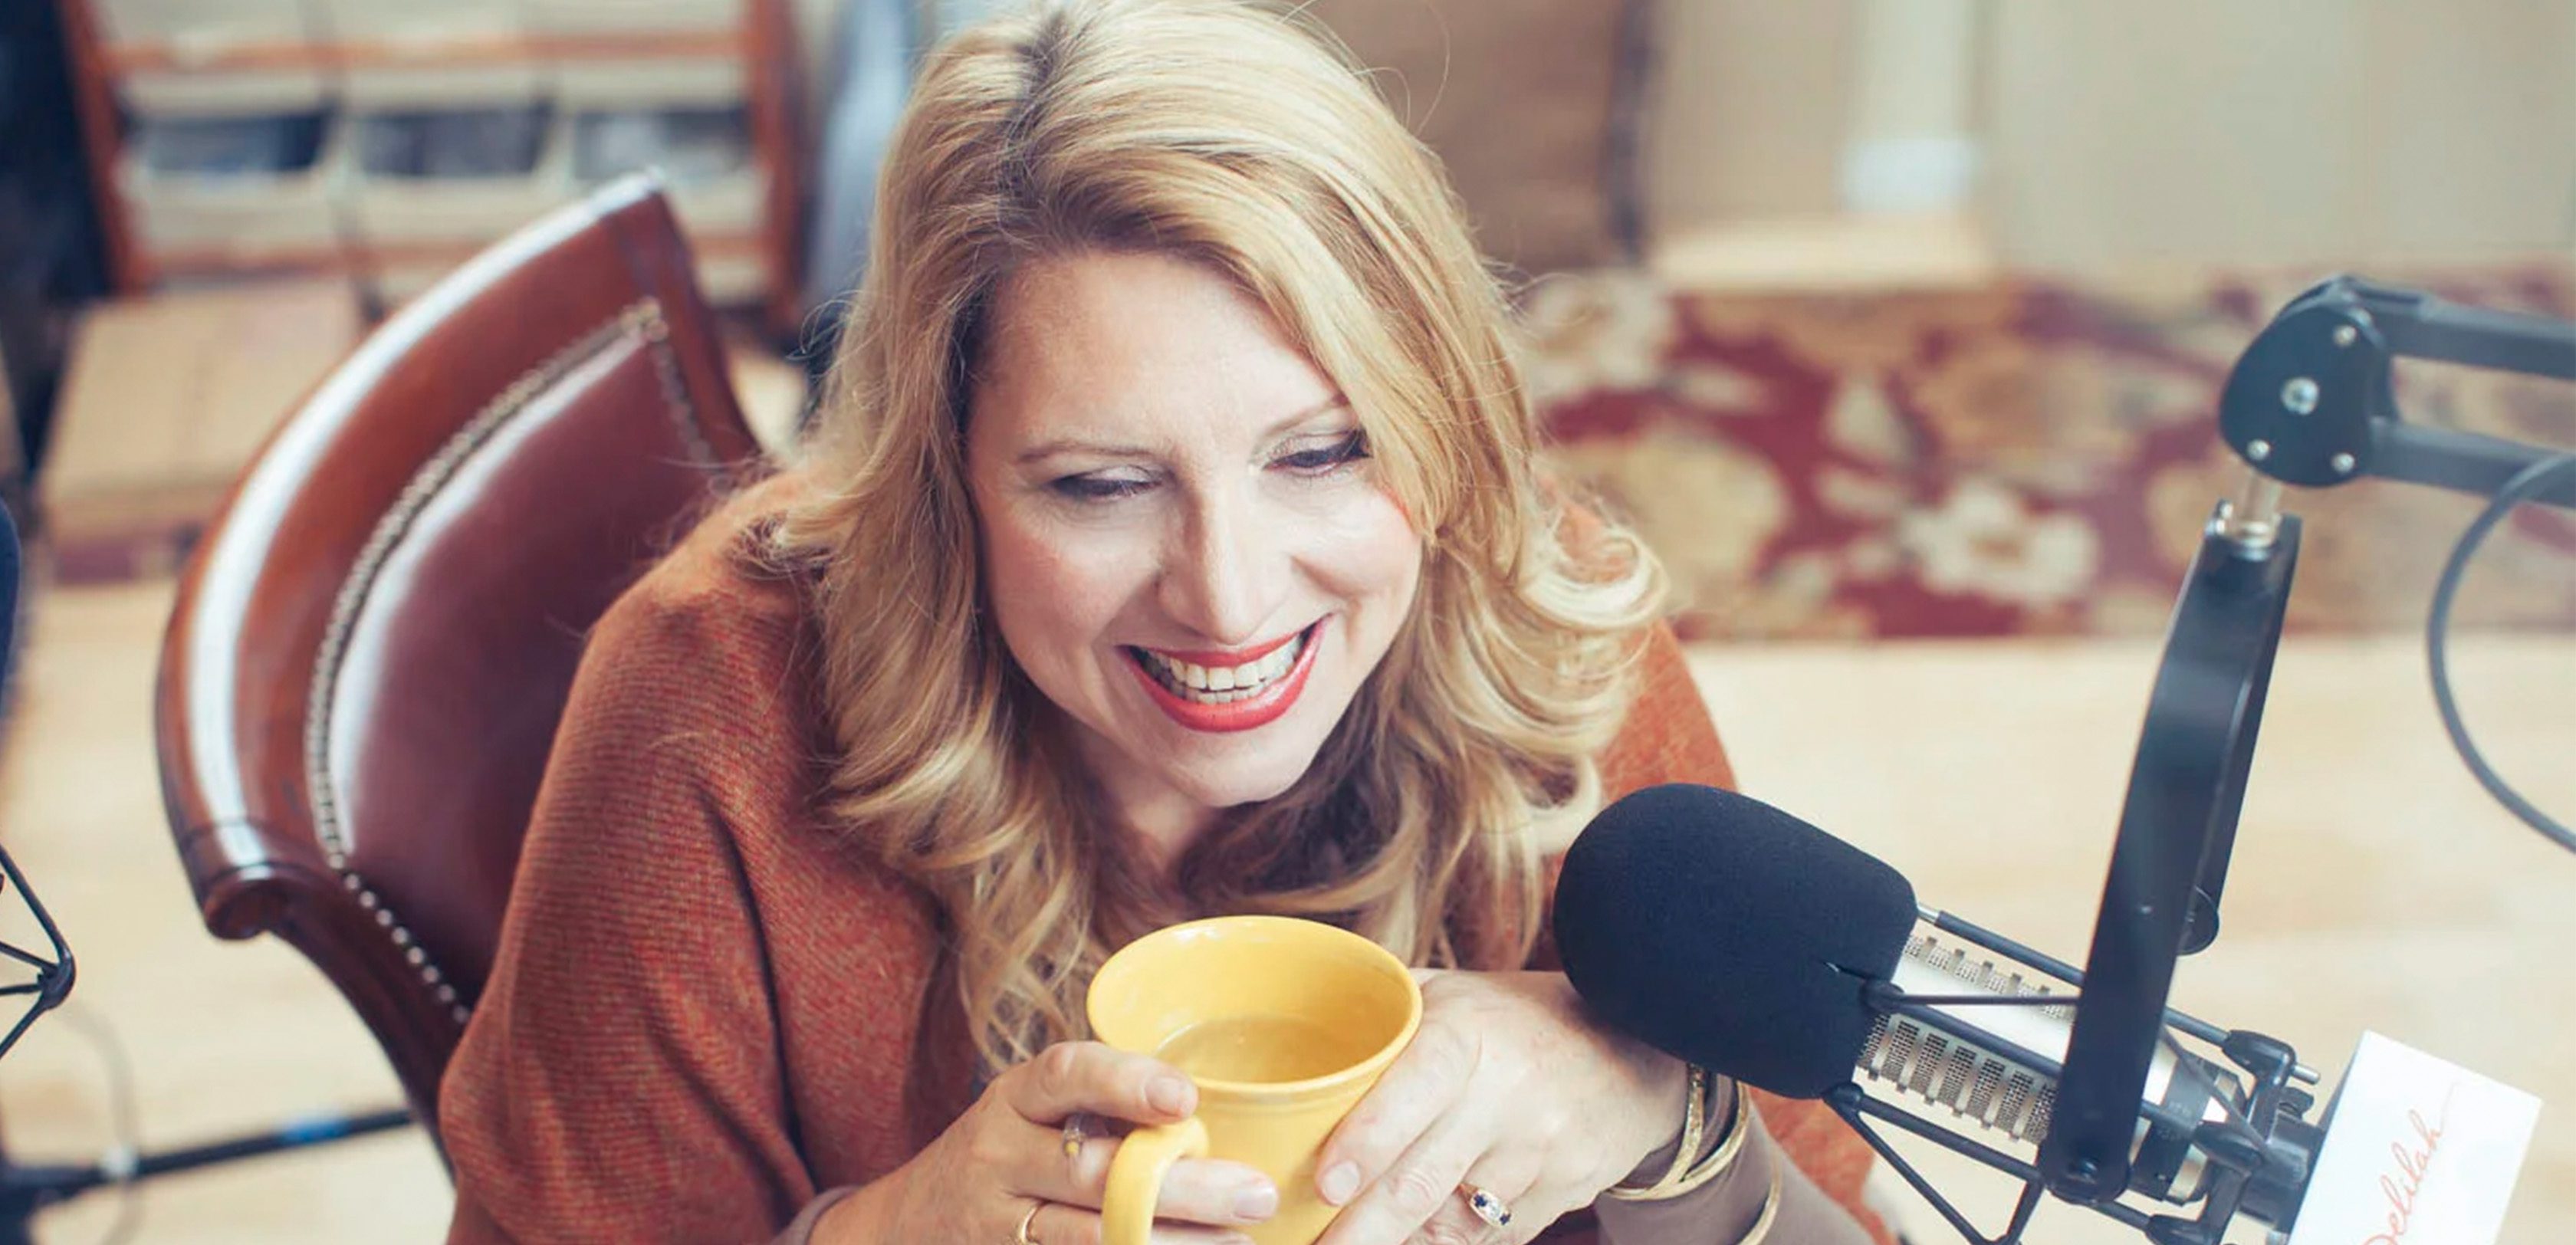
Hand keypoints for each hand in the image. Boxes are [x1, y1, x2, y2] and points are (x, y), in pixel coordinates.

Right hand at [853, 1041, 1278, 1243]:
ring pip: (1093, 1238)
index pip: (1066, 1074)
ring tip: (1239, 1242)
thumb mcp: (1032, 1111)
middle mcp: (999, 1156)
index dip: (1126, 1082)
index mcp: (1015, 1099)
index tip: (1187, 1098)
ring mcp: (998, 1222)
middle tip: (1256, 1195)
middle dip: (1184, 1187)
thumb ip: (1101, 1103)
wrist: (904, 1226)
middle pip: (1096, 1174)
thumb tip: (1213, 1104)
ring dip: (1175, 1244)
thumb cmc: (1003, 1152)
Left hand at [1311, 971, 1689, 1243]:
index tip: (1326, 1182)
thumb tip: (1288, 1018)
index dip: (1370, 1139)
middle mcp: (1509, 1095)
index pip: (1417, 1089)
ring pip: (1451, 1223)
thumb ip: (1382, 1011)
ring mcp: (1541, 1153)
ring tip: (1349, 1244)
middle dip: (1360, 1230)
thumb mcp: (1452, 994)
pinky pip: (1489, 1239)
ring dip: (1396, 1242)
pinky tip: (1409, 1240)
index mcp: (1469, 1035)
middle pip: (1423, 1181)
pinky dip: (1442, 1244)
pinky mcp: (1562, 1195)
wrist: (1632, 1048)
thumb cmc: (1513, 1020)